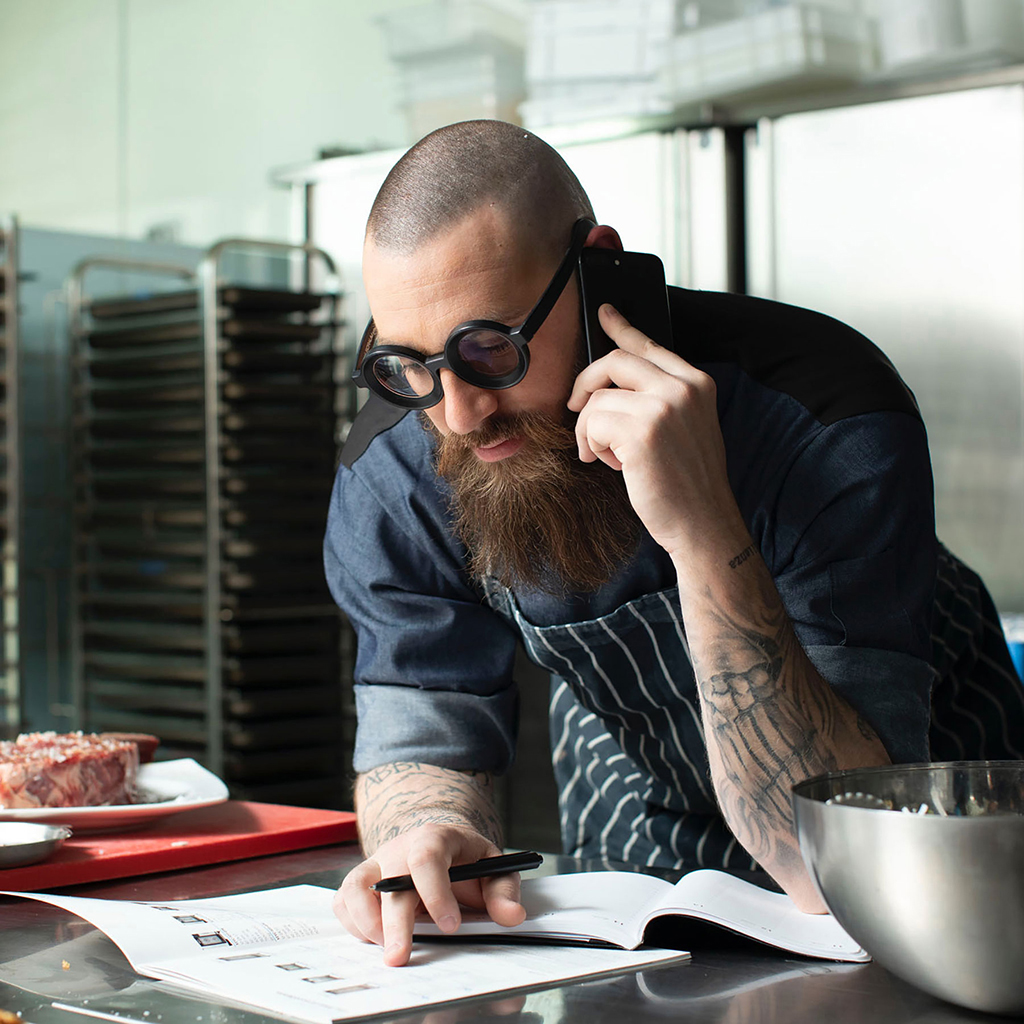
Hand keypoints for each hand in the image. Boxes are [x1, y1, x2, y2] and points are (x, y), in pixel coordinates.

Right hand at [333, 825, 526, 966]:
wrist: (439, 844)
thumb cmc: (465, 859)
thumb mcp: (493, 867)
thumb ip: (503, 891)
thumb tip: (511, 916)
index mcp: (435, 837)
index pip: (427, 857)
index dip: (435, 892)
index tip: (451, 926)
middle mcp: (400, 848)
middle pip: (390, 881)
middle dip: (395, 923)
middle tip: (400, 957)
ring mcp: (377, 863)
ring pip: (356, 887)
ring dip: (367, 923)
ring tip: (386, 948)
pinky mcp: (362, 881)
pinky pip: (344, 901)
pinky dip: (352, 924)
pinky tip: (374, 940)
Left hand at [568, 303, 746, 566]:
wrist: (703, 524)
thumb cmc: (687, 483)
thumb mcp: (684, 429)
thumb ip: (659, 399)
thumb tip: (608, 386)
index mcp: (696, 383)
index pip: (650, 345)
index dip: (622, 327)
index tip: (604, 312)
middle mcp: (682, 388)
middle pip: (612, 362)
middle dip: (585, 385)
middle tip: (576, 409)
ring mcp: (663, 407)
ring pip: (596, 399)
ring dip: (590, 431)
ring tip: (609, 456)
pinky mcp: (641, 431)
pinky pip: (591, 423)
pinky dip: (591, 446)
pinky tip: (612, 465)